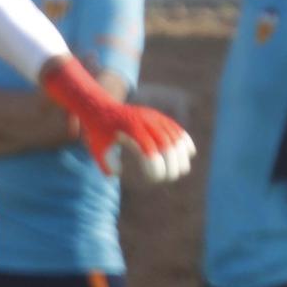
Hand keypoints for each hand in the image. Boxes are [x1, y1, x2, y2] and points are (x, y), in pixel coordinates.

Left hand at [41, 58, 196, 183]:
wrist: (101, 107)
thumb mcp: (97, 147)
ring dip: (181, 154)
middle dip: (171, 163)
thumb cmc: (99, 132)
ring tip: (181, 170)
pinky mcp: (158, 117)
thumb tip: (117, 172)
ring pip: (174, 135)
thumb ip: (106, 162)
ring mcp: (153, 117)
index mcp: (129, 128)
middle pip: (165, 143)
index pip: (148, 148)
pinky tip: (189, 153)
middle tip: (169, 177)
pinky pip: (176, 128)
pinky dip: (184, 140)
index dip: (155, 165)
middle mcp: (144, 120)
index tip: (154, 178)